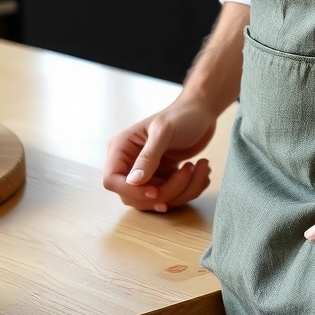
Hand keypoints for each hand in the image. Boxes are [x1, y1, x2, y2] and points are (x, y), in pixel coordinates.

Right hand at [102, 97, 215, 212]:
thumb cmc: (182, 116)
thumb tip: (133, 181)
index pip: (112, 180)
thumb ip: (149, 156)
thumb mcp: (164, 131)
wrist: (202, 113)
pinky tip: (201, 169)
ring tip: (199, 166)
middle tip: (188, 171)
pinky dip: (190, 189)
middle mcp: (130, 163)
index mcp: (122, 147)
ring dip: (183, 190)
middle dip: (166, 191)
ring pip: (156, 201)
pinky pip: (172, 198)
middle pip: (136, 197)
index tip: (156, 191)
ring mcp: (147, 173)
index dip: (132, 191)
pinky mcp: (163, 180)